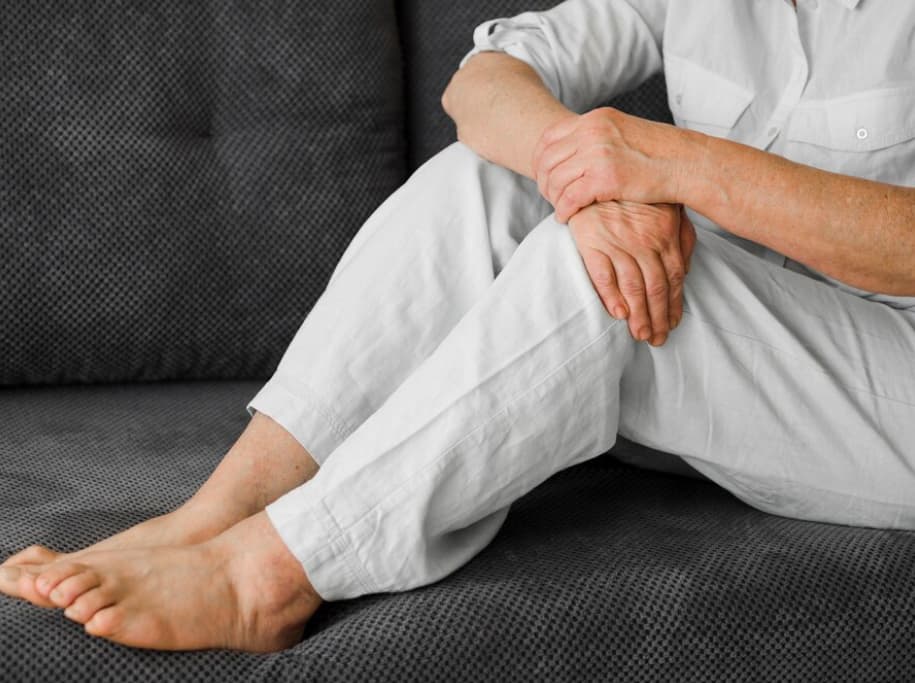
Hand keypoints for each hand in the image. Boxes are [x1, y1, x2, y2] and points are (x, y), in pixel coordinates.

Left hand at [533, 108, 685, 222]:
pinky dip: (563, 210)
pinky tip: (566, 217)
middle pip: (547, 160)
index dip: (540, 161)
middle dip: (544, 182)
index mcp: (595, 119)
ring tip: (560, 208)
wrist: (687, 163)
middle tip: (550, 197)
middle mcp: (593, 132)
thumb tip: (573, 151)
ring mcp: (597, 154)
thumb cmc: (658, 154)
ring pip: (555, 180)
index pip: (549, 138)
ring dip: (553, 198)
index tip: (545, 177)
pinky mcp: (605, 178)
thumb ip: (597, 137)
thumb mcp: (623, 133)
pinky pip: (569, 198)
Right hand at [568, 200, 695, 345]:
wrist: (596, 170)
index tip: (673, 323)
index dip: (674, 304)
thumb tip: (686, 270)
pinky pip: (603, 274)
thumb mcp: (667, 207)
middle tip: (658, 339)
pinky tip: (619, 314)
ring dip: (639, 314)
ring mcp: (617, 242)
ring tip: (641, 334)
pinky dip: (611, 296)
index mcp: (664, 234)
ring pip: (632, 286)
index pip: (673, 277)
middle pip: (655, 287)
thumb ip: (681, 237)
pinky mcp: (591, 242)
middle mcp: (643, 241)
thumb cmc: (634, 192)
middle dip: (658, 317)